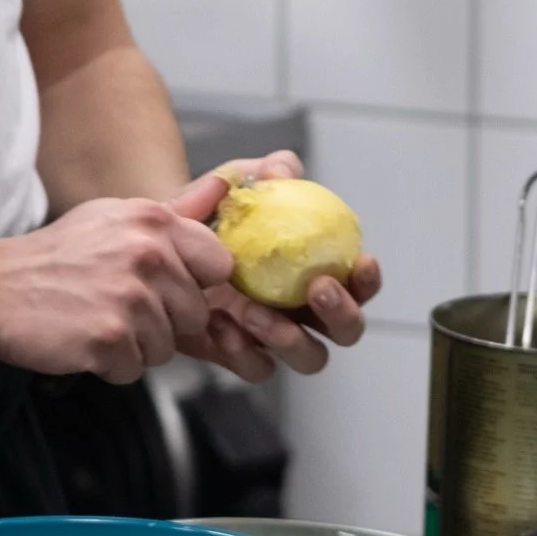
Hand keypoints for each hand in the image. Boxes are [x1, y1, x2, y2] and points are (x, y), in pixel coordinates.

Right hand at [0, 198, 231, 385]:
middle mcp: (148, 254)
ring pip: (166, 347)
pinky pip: (134, 370)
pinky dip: (109, 365)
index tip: (167, 287)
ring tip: (96, 320)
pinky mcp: (109, 338)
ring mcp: (129, 297)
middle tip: (117, 307)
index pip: (219, 264)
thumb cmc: (56, 256)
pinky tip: (83, 340)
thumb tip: (223, 187)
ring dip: (134, 346)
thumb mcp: (114, 218)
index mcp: (153, 220)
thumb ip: (174, 212)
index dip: (195, 283)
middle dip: (162, 322)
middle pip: (195, 314)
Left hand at [167, 162, 382, 382]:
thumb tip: (283, 170)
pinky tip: (219, 321)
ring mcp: (275, 336)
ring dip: (289, 338)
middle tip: (316, 288)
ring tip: (251, 310)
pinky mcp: (239, 353)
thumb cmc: (219, 208)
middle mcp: (305, 309)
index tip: (361, 262)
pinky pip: (255, 366)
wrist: (168, 234)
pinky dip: (243, 352)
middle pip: (346, 331)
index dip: (368, 280)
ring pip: (308, 357)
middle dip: (341, 314)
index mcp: (320, 270)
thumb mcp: (240, 181)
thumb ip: (267, 171)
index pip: (359, 283)